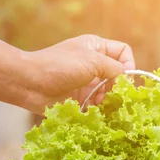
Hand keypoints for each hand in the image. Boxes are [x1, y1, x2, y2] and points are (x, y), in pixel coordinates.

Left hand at [20, 34, 135, 114]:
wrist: (30, 84)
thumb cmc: (59, 66)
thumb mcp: (91, 61)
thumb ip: (114, 68)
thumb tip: (127, 78)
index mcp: (96, 48)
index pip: (123, 52)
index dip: (129, 64)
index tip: (125, 79)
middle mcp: (93, 64)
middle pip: (118, 75)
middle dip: (118, 86)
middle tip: (113, 94)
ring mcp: (86, 82)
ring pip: (109, 92)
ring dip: (108, 99)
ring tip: (100, 104)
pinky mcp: (79, 98)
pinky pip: (97, 105)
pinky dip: (98, 109)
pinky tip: (93, 111)